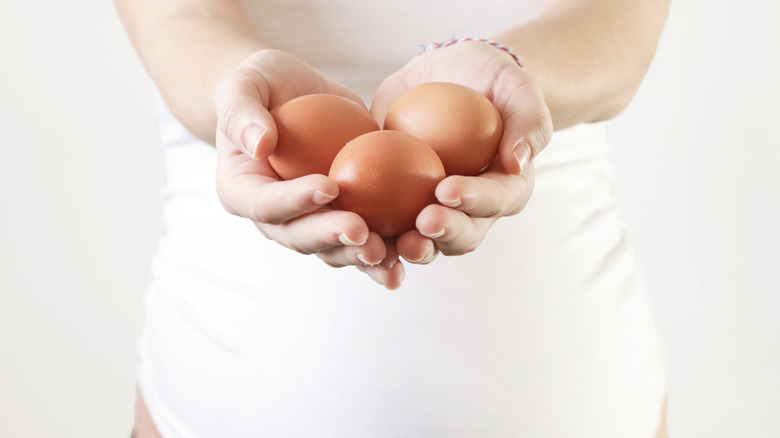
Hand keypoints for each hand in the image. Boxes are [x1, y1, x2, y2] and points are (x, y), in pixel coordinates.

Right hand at [214, 49, 404, 288]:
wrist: (288, 95)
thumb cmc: (260, 85)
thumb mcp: (241, 85)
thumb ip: (241, 112)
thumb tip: (259, 144)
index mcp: (243, 192)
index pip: (265, 204)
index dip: (295, 201)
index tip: (329, 186)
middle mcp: (275, 217)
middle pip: (300, 237)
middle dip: (332, 238)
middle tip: (362, 232)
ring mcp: (310, 221)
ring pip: (334, 249)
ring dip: (360, 257)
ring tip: (389, 258)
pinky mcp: (342, 215)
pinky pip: (363, 238)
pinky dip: (387, 250)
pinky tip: (414, 251)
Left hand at [371, 40, 552, 263]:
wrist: (448, 75)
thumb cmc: (489, 78)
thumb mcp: (515, 86)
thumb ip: (528, 120)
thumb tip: (517, 162)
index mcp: (506, 188)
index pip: (495, 200)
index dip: (474, 201)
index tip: (447, 190)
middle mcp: (473, 210)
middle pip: (464, 234)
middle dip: (444, 235)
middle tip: (422, 223)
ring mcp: (435, 210)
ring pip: (426, 241)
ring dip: (411, 248)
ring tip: (391, 245)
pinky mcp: (399, 203)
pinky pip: (387, 225)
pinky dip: (374, 234)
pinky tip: (353, 230)